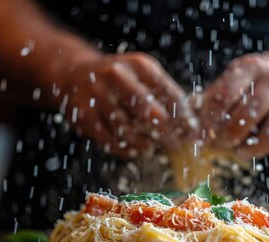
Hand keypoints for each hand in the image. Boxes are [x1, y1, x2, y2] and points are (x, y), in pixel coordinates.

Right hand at [61, 52, 187, 157]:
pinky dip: (124, 148)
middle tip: (175, 145)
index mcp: (140, 65)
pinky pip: (109, 140)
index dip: (184, 118)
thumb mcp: (143, 78)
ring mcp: (98, 94)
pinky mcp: (83, 114)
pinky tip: (131, 148)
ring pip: (128, 129)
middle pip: (149, 112)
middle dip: (166, 133)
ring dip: (143, 143)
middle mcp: (118, 76)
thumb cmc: (120, 81)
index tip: (194, 134)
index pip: (170, 94)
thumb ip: (166, 99)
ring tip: (149, 148)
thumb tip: (193, 130)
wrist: (73, 74)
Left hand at [200, 53, 268, 157]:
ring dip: (243, 147)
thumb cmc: (256, 83)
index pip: (224, 96)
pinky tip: (250, 148)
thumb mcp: (234, 81)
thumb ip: (210, 100)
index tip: (202, 132)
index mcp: (250, 69)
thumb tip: (189, 126)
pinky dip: (259, 150)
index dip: (209, 119)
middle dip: (225, 136)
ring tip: (234, 149)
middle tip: (216, 145)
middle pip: (243, 117)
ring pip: (264, 135)